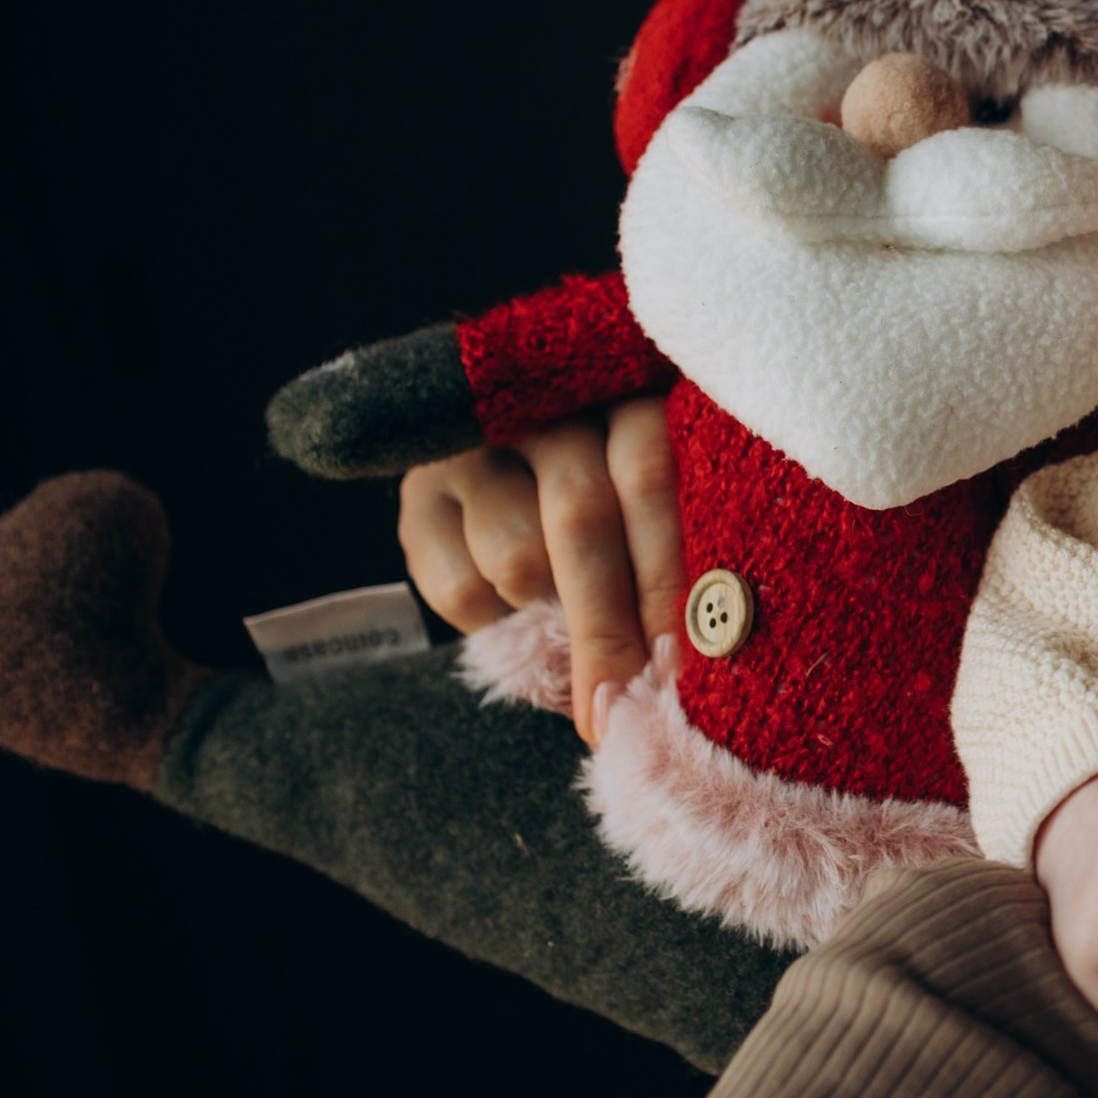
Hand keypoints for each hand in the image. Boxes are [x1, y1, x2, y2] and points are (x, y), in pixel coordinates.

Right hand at [395, 395, 683, 745]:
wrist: (510, 466)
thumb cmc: (615, 505)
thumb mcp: (651, 510)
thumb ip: (671, 562)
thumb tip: (674, 674)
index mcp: (625, 395)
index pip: (649, 477)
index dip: (665, 576)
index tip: (681, 659)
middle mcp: (545, 406)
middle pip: (580, 519)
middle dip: (606, 627)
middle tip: (621, 702)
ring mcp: (473, 444)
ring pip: (518, 558)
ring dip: (551, 617)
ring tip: (569, 627)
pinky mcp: (416, 493)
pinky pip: (459, 588)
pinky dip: (498, 625)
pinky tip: (517, 612)